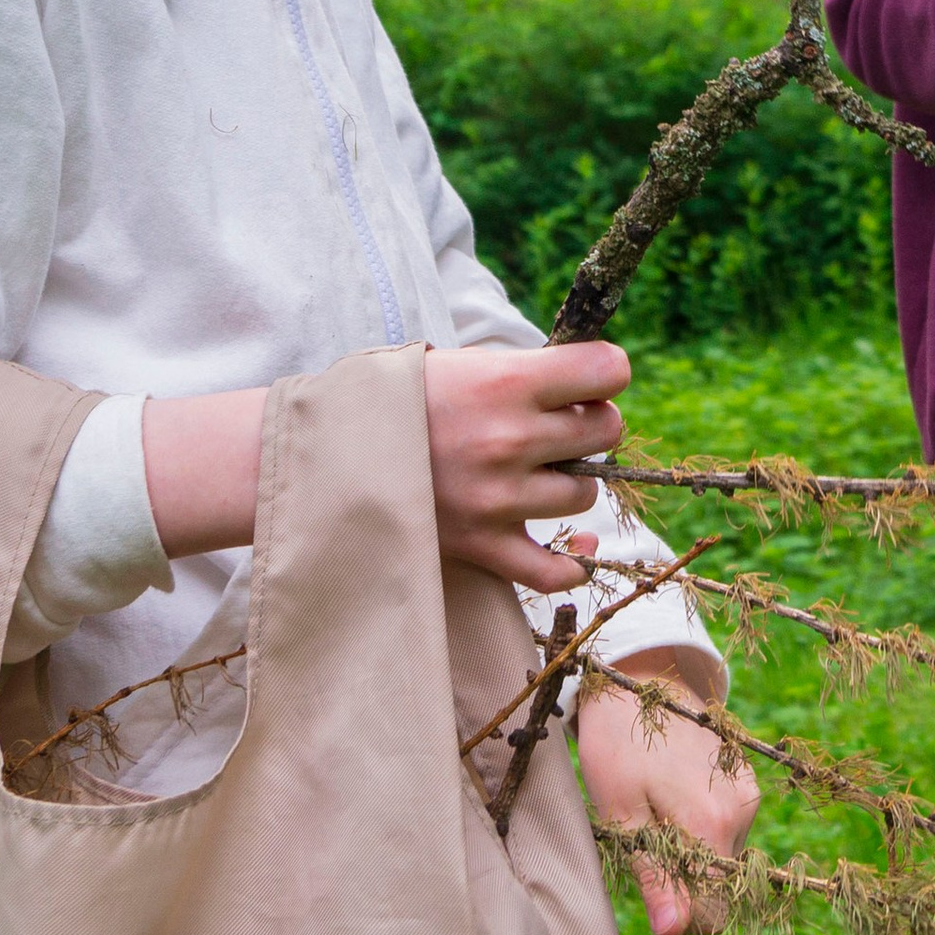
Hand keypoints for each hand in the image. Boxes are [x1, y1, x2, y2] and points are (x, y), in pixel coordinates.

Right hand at [425, 341, 627, 594]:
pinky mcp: (480, 546)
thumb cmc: (403, 398)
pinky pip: (554, 571)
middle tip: (561, 423)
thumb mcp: (465, 364)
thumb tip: (595, 380)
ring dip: (570, 481)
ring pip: (584, 493)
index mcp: (506, 382)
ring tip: (536, 470)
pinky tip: (577, 544)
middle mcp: (508, 439)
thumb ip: (528, 372)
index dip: (606, 371)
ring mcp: (496, 498)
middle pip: (605, 430)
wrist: (326, 452)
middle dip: (591, 422)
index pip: (608, 370)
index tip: (590, 378)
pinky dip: (575, 562)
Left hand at [577, 651, 760, 934]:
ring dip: (692, 854)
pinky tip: (672, 798)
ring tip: (655, 813)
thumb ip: (654, 876)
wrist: (639, 680)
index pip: (714, 913)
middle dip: (684, 883)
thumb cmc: (619, 748)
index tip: (649, 890)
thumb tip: (673, 933)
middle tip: (643, 843)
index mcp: (713, 825)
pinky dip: (702, 828)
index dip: (680, 917)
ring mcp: (748, 794)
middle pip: (720, 885)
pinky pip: (728, 828)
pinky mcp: (746, 781)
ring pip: (723, 857)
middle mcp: (743, 812)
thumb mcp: (622, 815)